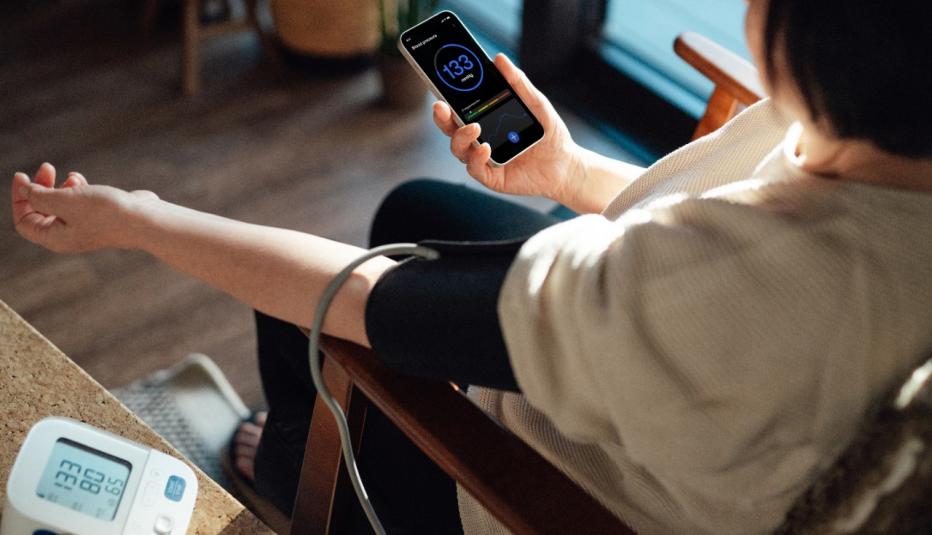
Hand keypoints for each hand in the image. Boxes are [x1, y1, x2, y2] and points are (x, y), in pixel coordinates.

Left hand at [11, 163, 158, 252]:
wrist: (144, 219)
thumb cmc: (106, 213)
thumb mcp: (65, 200)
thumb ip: (39, 196)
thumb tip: (26, 190)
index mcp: (55, 238)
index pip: (24, 221)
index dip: (19, 198)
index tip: (22, 176)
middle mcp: (68, 236)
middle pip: (41, 211)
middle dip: (40, 188)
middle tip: (46, 168)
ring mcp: (85, 227)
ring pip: (61, 205)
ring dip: (60, 187)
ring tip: (70, 176)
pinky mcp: (99, 217)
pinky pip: (79, 202)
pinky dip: (76, 189)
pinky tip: (81, 179)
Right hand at [433, 53, 583, 203]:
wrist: (565, 163)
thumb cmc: (549, 133)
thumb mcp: (536, 103)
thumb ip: (517, 83)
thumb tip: (499, 59)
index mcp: (485, 120)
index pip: (459, 109)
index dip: (447, 99)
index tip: (441, 86)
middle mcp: (479, 139)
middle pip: (451, 129)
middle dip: (442, 118)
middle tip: (441, 106)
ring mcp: (483, 159)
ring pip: (459, 149)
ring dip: (461, 137)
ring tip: (474, 127)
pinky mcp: (492, 177)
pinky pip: (475, 169)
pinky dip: (476, 158)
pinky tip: (485, 147)